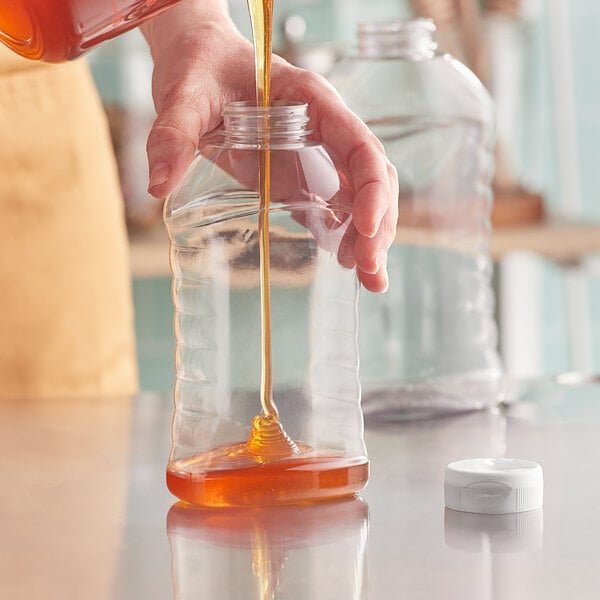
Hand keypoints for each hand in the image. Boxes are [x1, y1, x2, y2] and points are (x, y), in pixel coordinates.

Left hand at [141, 0, 397, 291]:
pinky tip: (343, 262)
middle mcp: (325, 130)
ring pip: (360, 196)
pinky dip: (344, 235)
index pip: (361, 146)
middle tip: (370, 274)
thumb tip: (157, 185)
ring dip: (368, 238)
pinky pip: (332, 206)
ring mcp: (315, 155)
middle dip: (377, 227)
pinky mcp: (298, 176)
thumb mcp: (185, 95)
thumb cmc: (200, 66)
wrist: (198, 60)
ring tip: (367, 280)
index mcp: (313, 102)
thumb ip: (173, 134)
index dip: (371, 189)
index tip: (366, 229)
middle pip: (371, 179)